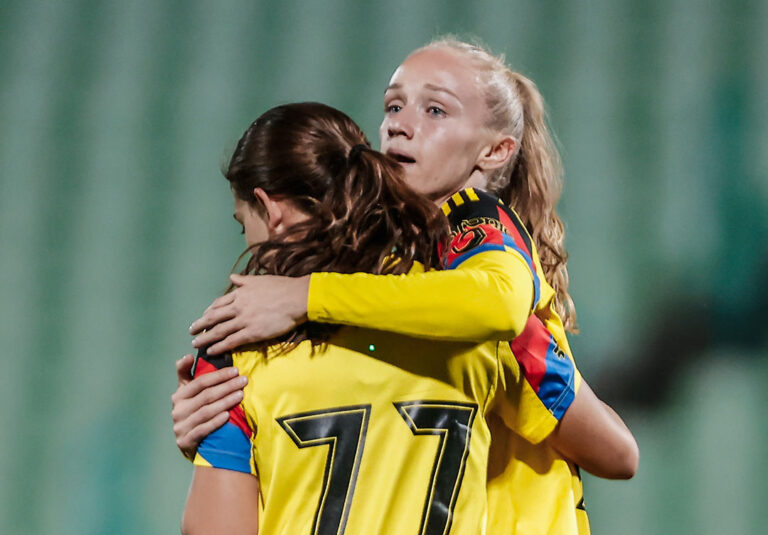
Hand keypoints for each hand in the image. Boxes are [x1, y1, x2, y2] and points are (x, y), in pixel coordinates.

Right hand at [171, 354, 247, 460]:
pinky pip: (203, 429)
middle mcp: (178, 410)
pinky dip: (215, 422)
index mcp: (179, 396)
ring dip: (225, 402)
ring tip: (241, 394)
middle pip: (206, 396)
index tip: (235, 370)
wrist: (188, 444)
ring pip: (206, 411)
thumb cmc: (192, 412)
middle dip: (227, 386)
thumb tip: (188, 356)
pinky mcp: (185, 441)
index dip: (218, 376)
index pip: (200, 383)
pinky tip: (227, 416)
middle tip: (244, 380)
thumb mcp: (187, 393)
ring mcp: (180, 426)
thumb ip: (186, 374)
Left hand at [189, 273, 309, 354]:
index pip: (219, 304)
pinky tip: (211, 351)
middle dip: (200, 325)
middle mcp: (238, 307)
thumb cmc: (282, 287)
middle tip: (191, 331)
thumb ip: (244, 281)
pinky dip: (219, 346)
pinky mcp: (252, 333)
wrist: (297, 298)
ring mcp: (244, 320)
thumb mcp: (260, 279)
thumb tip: (232, 277)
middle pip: (213, 317)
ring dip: (205, 338)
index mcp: (240, 294)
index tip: (203, 316)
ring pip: (219, 330)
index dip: (209, 311)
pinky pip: (231, 341)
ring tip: (196, 344)